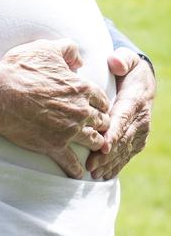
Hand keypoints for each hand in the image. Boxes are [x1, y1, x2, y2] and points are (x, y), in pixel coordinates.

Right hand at [0, 39, 110, 178]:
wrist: (0, 95)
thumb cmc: (21, 70)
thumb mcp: (45, 49)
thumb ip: (67, 48)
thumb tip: (79, 58)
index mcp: (80, 88)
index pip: (101, 98)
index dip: (100, 102)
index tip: (98, 106)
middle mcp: (80, 111)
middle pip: (101, 120)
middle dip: (101, 123)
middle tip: (99, 126)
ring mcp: (69, 131)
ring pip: (93, 141)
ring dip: (95, 143)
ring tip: (94, 147)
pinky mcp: (55, 146)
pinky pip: (71, 162)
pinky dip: (76, 168)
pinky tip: (78, 172)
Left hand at [86, 47, 154, 179]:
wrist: (143, 82)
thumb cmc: (128, 69)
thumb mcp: (127, 59)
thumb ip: (122, 59)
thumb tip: (115, 63)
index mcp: (135, 101)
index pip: (123, 118)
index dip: (114, 133)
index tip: (103, 145)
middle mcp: (140, 120)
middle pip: (123, 139)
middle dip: (107, 154)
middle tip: (91, 166)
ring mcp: (140, 132)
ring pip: (124, 150)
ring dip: (110, 163)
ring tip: (94, 174)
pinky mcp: (136, 140)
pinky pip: (126, 154)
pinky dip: (115, 165)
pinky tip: (103, 175)